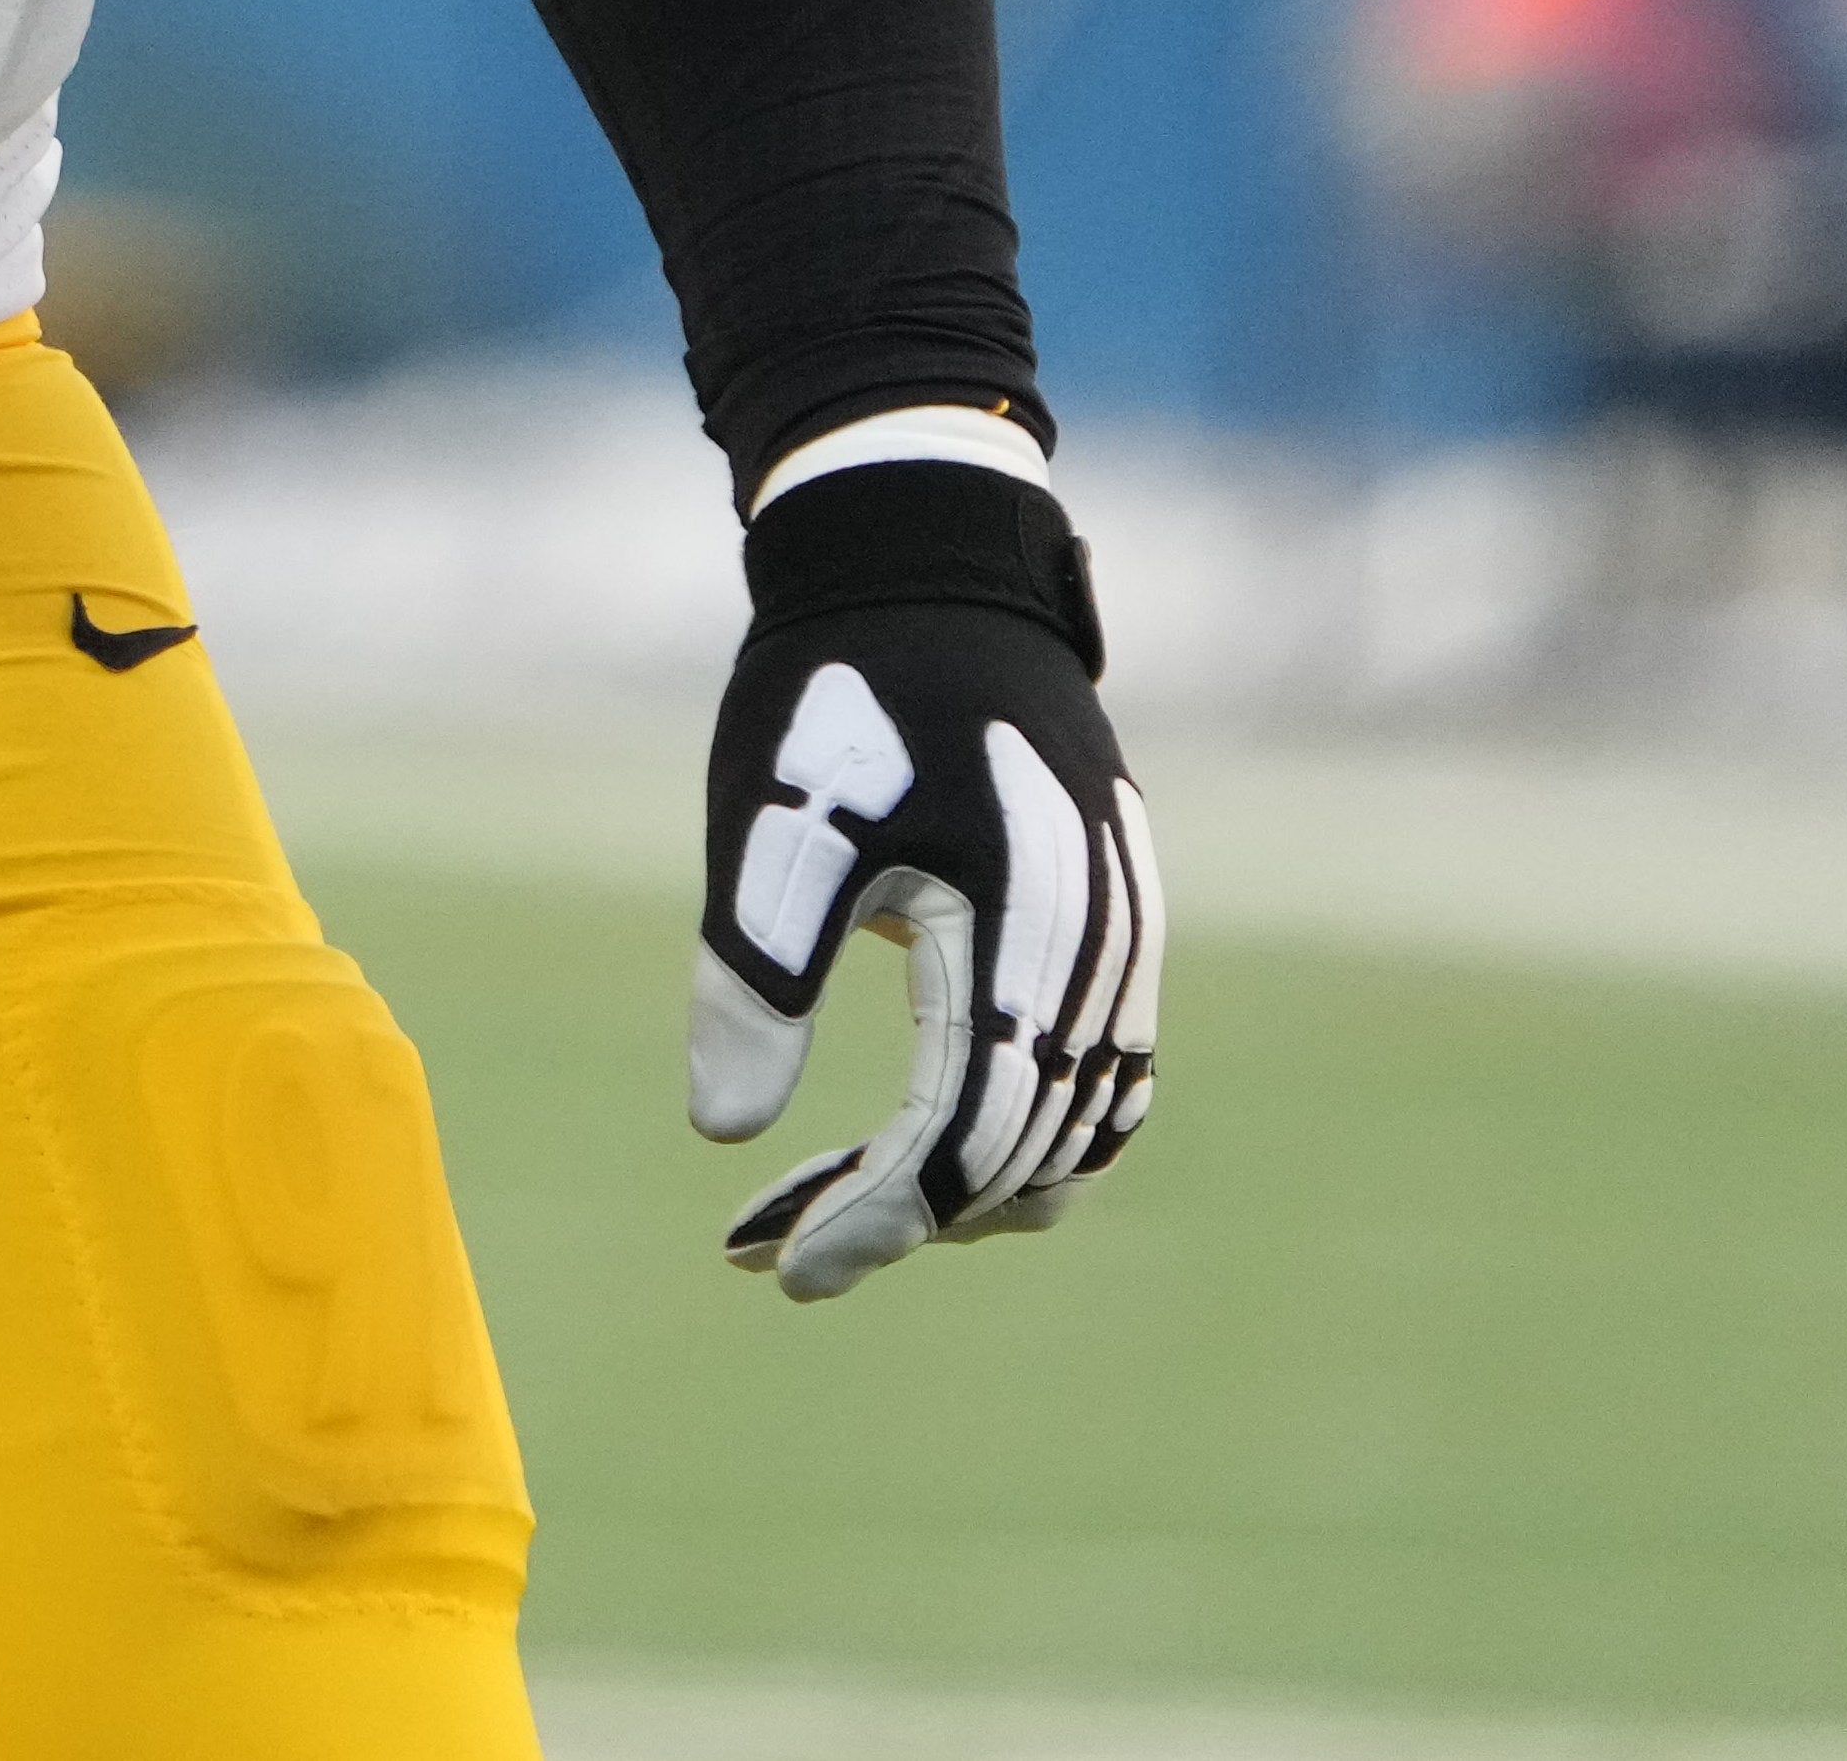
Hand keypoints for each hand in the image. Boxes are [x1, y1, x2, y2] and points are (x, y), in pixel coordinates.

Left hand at [689, 448, 1161, 1299]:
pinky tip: (912, 1150)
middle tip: (769, 1255)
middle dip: (897, 1215)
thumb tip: (722, 1133)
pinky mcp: (1114, 930)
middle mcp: (1100, 953)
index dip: (879, 1216)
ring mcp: (1124, 942)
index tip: (787, 1272)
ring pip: (1070, 1129)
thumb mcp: (772, 827)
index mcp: (1020, 929)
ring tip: (820, 1210)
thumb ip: (752, 976)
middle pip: (1020, 1150)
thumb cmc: (835, 694)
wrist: (930, 575)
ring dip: (958, 1188)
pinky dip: (1017, 1133)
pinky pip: (1095, 1077)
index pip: (964, 1131)